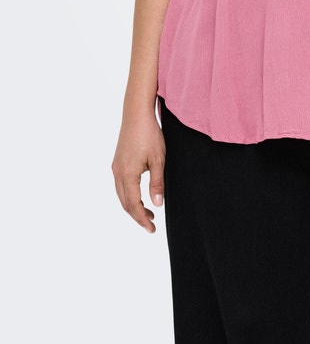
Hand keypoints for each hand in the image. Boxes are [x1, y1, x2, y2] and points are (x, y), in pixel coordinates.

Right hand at [112, 109, 165, 232]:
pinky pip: (120, 185)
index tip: (151, 229)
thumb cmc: (150, 134)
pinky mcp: (117, 162)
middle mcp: (118, 173)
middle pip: (125, 203)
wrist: (136, 114)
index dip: (142, 219)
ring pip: (121, 195)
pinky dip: (129, 195)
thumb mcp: (158, 159)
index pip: (133, 205)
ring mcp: (115, 167)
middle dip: (137, 216)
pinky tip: (139, 195)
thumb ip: (157, 183)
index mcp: (128, 174)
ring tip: (148, 211)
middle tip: (151, 224)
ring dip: (133, 206)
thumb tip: (157, 205)